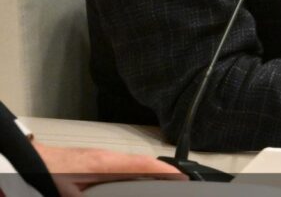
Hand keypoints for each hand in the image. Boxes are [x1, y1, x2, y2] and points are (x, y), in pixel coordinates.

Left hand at [33, 142, 184, 196]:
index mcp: (106, 164)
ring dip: (150, 170)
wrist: (31, 161)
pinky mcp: (95, 159)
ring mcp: (102, 155)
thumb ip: (98, 193)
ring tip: (163, 181)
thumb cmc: (50, 176)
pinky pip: (124, 163)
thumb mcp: (74, 194)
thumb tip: (118, 195)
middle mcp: (108, 156)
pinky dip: (137, 170)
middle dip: (163, 171)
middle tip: (179, 181)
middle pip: (143, 162)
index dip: (165, 171)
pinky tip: (136, 180)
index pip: (143, 165)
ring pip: (133, 162)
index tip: (182, 177)